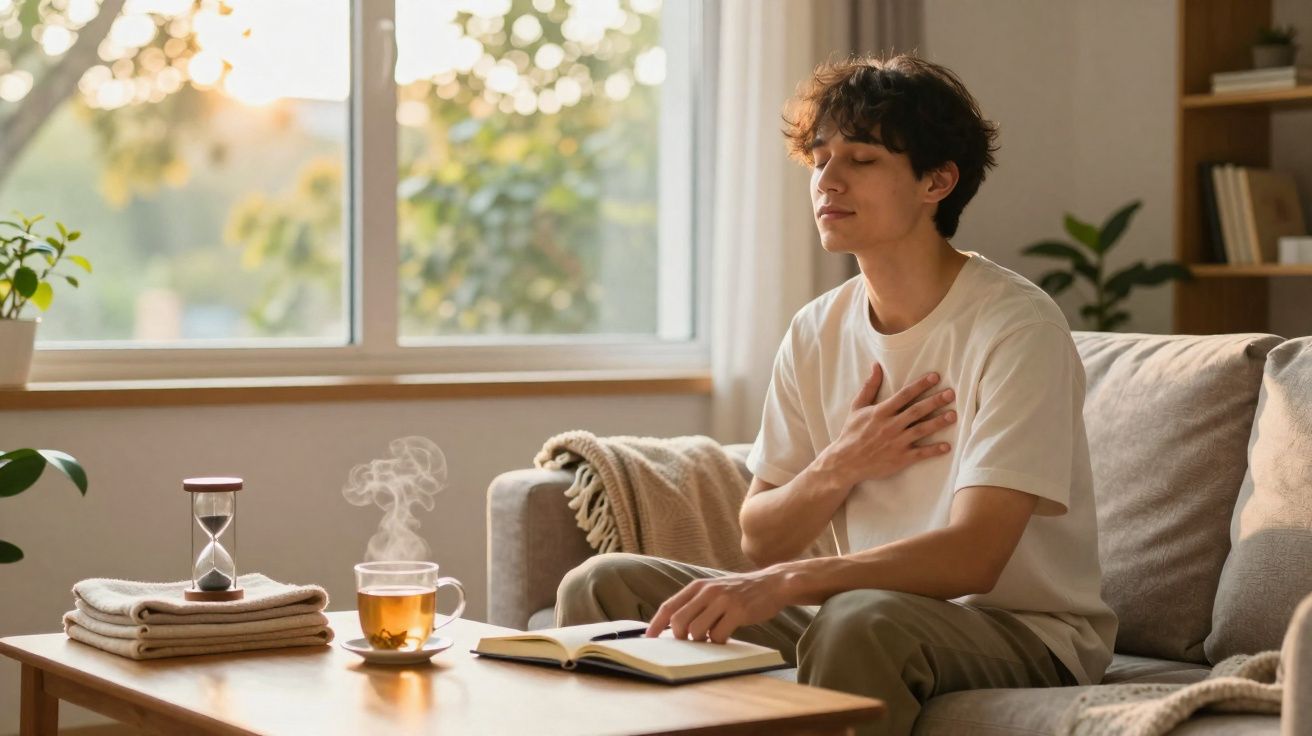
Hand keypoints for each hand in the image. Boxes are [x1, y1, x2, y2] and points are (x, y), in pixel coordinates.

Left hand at [644, 569, 788, 643]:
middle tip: (691, 642)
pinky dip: (718, 642)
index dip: (656, 624)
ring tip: (711, 637)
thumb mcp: (714, 591)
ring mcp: (723, 601)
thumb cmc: (740, 592)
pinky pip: (718, 635)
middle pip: (679, 621)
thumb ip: (695, 604)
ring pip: (696, 631)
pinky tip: (726, 636)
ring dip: (701, 641)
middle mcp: (707, 591)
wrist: (772, 584)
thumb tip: (674, 627)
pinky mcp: (738, 611)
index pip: (668, 606)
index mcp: (698, 586)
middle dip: (680, 638)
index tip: (648, 638)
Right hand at [824, 363, 956, 486]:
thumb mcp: (857, 407)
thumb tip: (876, 366)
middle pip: (916, 411)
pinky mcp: (900, 458)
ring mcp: (896, 443)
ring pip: (921, 430)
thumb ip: (869, 387)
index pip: (904, 395)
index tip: (935, 377)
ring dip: (938, 422)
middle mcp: (890, 426)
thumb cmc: (851, 433)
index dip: (920, 385)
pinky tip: (947, 446)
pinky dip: (934, 450)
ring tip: (953, 415)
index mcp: (881, 412)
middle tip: (951, 394)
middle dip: (935, 401)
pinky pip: (920, 453)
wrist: (845, 462)